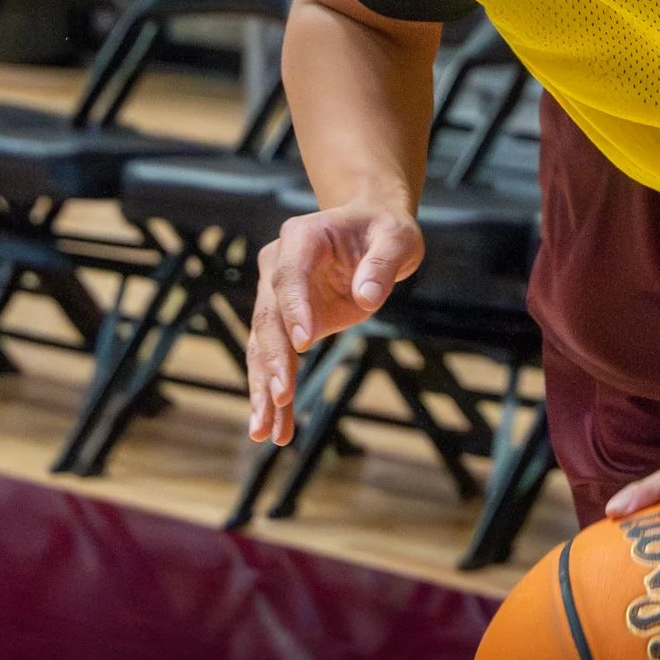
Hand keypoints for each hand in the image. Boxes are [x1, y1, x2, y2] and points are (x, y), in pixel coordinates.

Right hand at [247, 202, 423, 444]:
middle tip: (281, 396)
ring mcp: (276, 297)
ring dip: (264, 388)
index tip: (305, 343)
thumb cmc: (384, 230)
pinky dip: (275, 394)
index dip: (294, 309)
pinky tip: (275, 429)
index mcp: (301, 238)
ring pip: (262, 346)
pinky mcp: (286, 324)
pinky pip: (277, 361)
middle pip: (268, 316)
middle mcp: (277, 266)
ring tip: (265, 430)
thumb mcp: (397, 238)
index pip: (289, 276)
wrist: (370, 229)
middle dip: (274, 359)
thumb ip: (383, 264)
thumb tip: (367, 298)